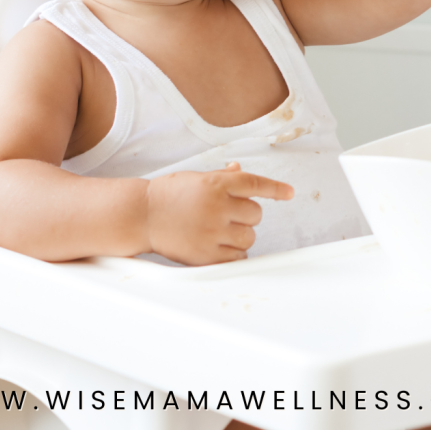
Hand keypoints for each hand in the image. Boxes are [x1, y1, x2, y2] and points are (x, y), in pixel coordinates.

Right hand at [144, 163, 293, 265]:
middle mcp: (217, 206)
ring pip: (249, 237)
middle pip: (255, 214)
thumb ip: (222, 178)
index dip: (274, 188)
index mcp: (215, 184)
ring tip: (220, 230)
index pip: (254, 184)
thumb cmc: (169, 194)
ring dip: (241, 234)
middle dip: (245, 214)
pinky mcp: (207, 255)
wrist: (142, 215)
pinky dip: (233, 252)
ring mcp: (212, 232)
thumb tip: (241, 172)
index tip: (288, 193)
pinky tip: (217, 244)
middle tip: (226, 213)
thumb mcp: (196, 178)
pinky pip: (237, 257)